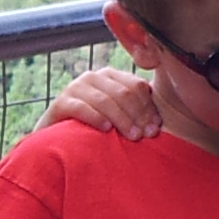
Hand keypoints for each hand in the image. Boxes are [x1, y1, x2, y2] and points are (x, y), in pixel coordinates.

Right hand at [41, 67, 162, 138]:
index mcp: (110, 77)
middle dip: (138, 115)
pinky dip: (96, 117)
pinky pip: (81, 107)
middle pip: (123, 93)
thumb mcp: (117, 116)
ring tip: (133, 136)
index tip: (156, 128)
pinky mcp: (60, 103)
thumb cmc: (93, 130)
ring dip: (122, 119)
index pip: (136, 86)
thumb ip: (135, 110)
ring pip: (105, 100)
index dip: (148, 107)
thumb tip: (161, 120)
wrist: (57, 141)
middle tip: (146, 135)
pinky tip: (107, 130)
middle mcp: (93, 78)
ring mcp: (75, 88)